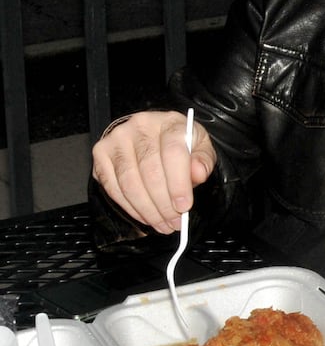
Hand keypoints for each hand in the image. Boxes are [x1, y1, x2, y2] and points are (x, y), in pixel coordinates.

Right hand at [91, 110, 216, 232]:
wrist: (155, 134)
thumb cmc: (180, 142)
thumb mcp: (201, 147)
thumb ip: (203, 160)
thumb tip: (198, 172)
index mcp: (169, 122)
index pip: (173, 152)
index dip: (178, 183)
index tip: (184, 206)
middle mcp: (140, 126)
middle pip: (150, 171)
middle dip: (163, 204)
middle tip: (175, 222)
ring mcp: (116, 139)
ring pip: (129, 182)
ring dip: (147, 209)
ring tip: (162, 223)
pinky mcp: (101, 153)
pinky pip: (113, 187)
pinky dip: (130, 207)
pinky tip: (145, 216)